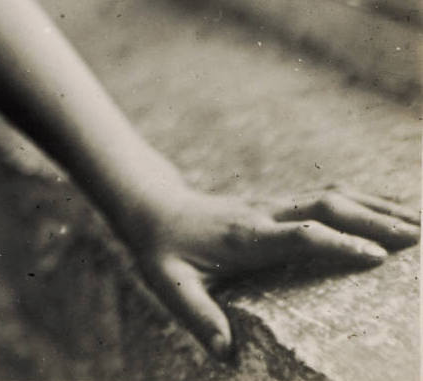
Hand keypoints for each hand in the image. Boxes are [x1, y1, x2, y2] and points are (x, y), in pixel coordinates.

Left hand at [119, 184, 419, 361]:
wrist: (155, 208)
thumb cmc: (165, 252)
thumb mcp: (170, 285)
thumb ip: (198, 316)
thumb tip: (226, 353)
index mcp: (246, 237)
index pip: (298, 236)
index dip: (336, 245)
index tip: (376, 259)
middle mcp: (265, 214)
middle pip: (325, 208)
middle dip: (373, 221)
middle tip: (417, 240)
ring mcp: (275, 204)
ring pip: (331, 197)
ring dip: (376, 207)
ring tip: (420, 224)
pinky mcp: (281, 203)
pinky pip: (328, 198)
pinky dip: (364, 202)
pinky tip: (393, 211)